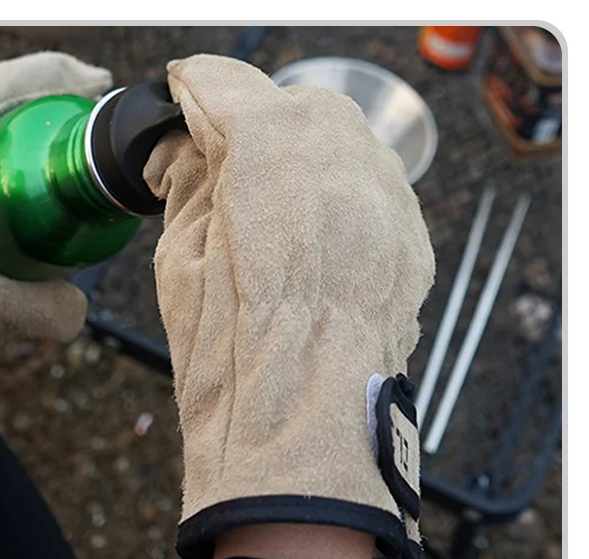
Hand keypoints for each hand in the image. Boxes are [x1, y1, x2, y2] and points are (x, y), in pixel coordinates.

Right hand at [145, 55, 434, 558]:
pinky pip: (372, 188)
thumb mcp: (180, 267)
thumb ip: (187, 189)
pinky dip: (337, 195)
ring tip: (267, 205)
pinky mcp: (410, 241)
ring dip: (301, 157)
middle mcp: (342, 162)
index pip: (228, 89)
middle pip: (294, 107)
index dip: (197, 95)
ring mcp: (386, 201)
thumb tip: (186, 153)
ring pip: (343, 141)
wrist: (300, 438)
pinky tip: (309, 237)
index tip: (182, 103)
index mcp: (270, 158)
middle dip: (255, 124)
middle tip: (220, 162)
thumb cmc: (231, 365)